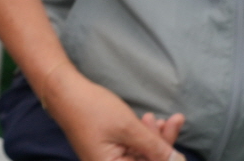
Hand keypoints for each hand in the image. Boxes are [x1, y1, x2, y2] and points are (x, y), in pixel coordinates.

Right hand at [45, 69, 185, 160]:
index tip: (180, 146)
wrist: (63, 89)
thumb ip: (156, 148)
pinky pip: (135, 148)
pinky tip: (150, 120)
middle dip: (163, 144)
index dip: (167, 158)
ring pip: (143, 155)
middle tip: (173, 121)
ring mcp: (110, 159)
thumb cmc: (91, 108)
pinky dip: (144, 135)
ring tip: (161, 118)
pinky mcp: (111, 150)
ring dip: (155, 138)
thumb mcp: (129, 127)